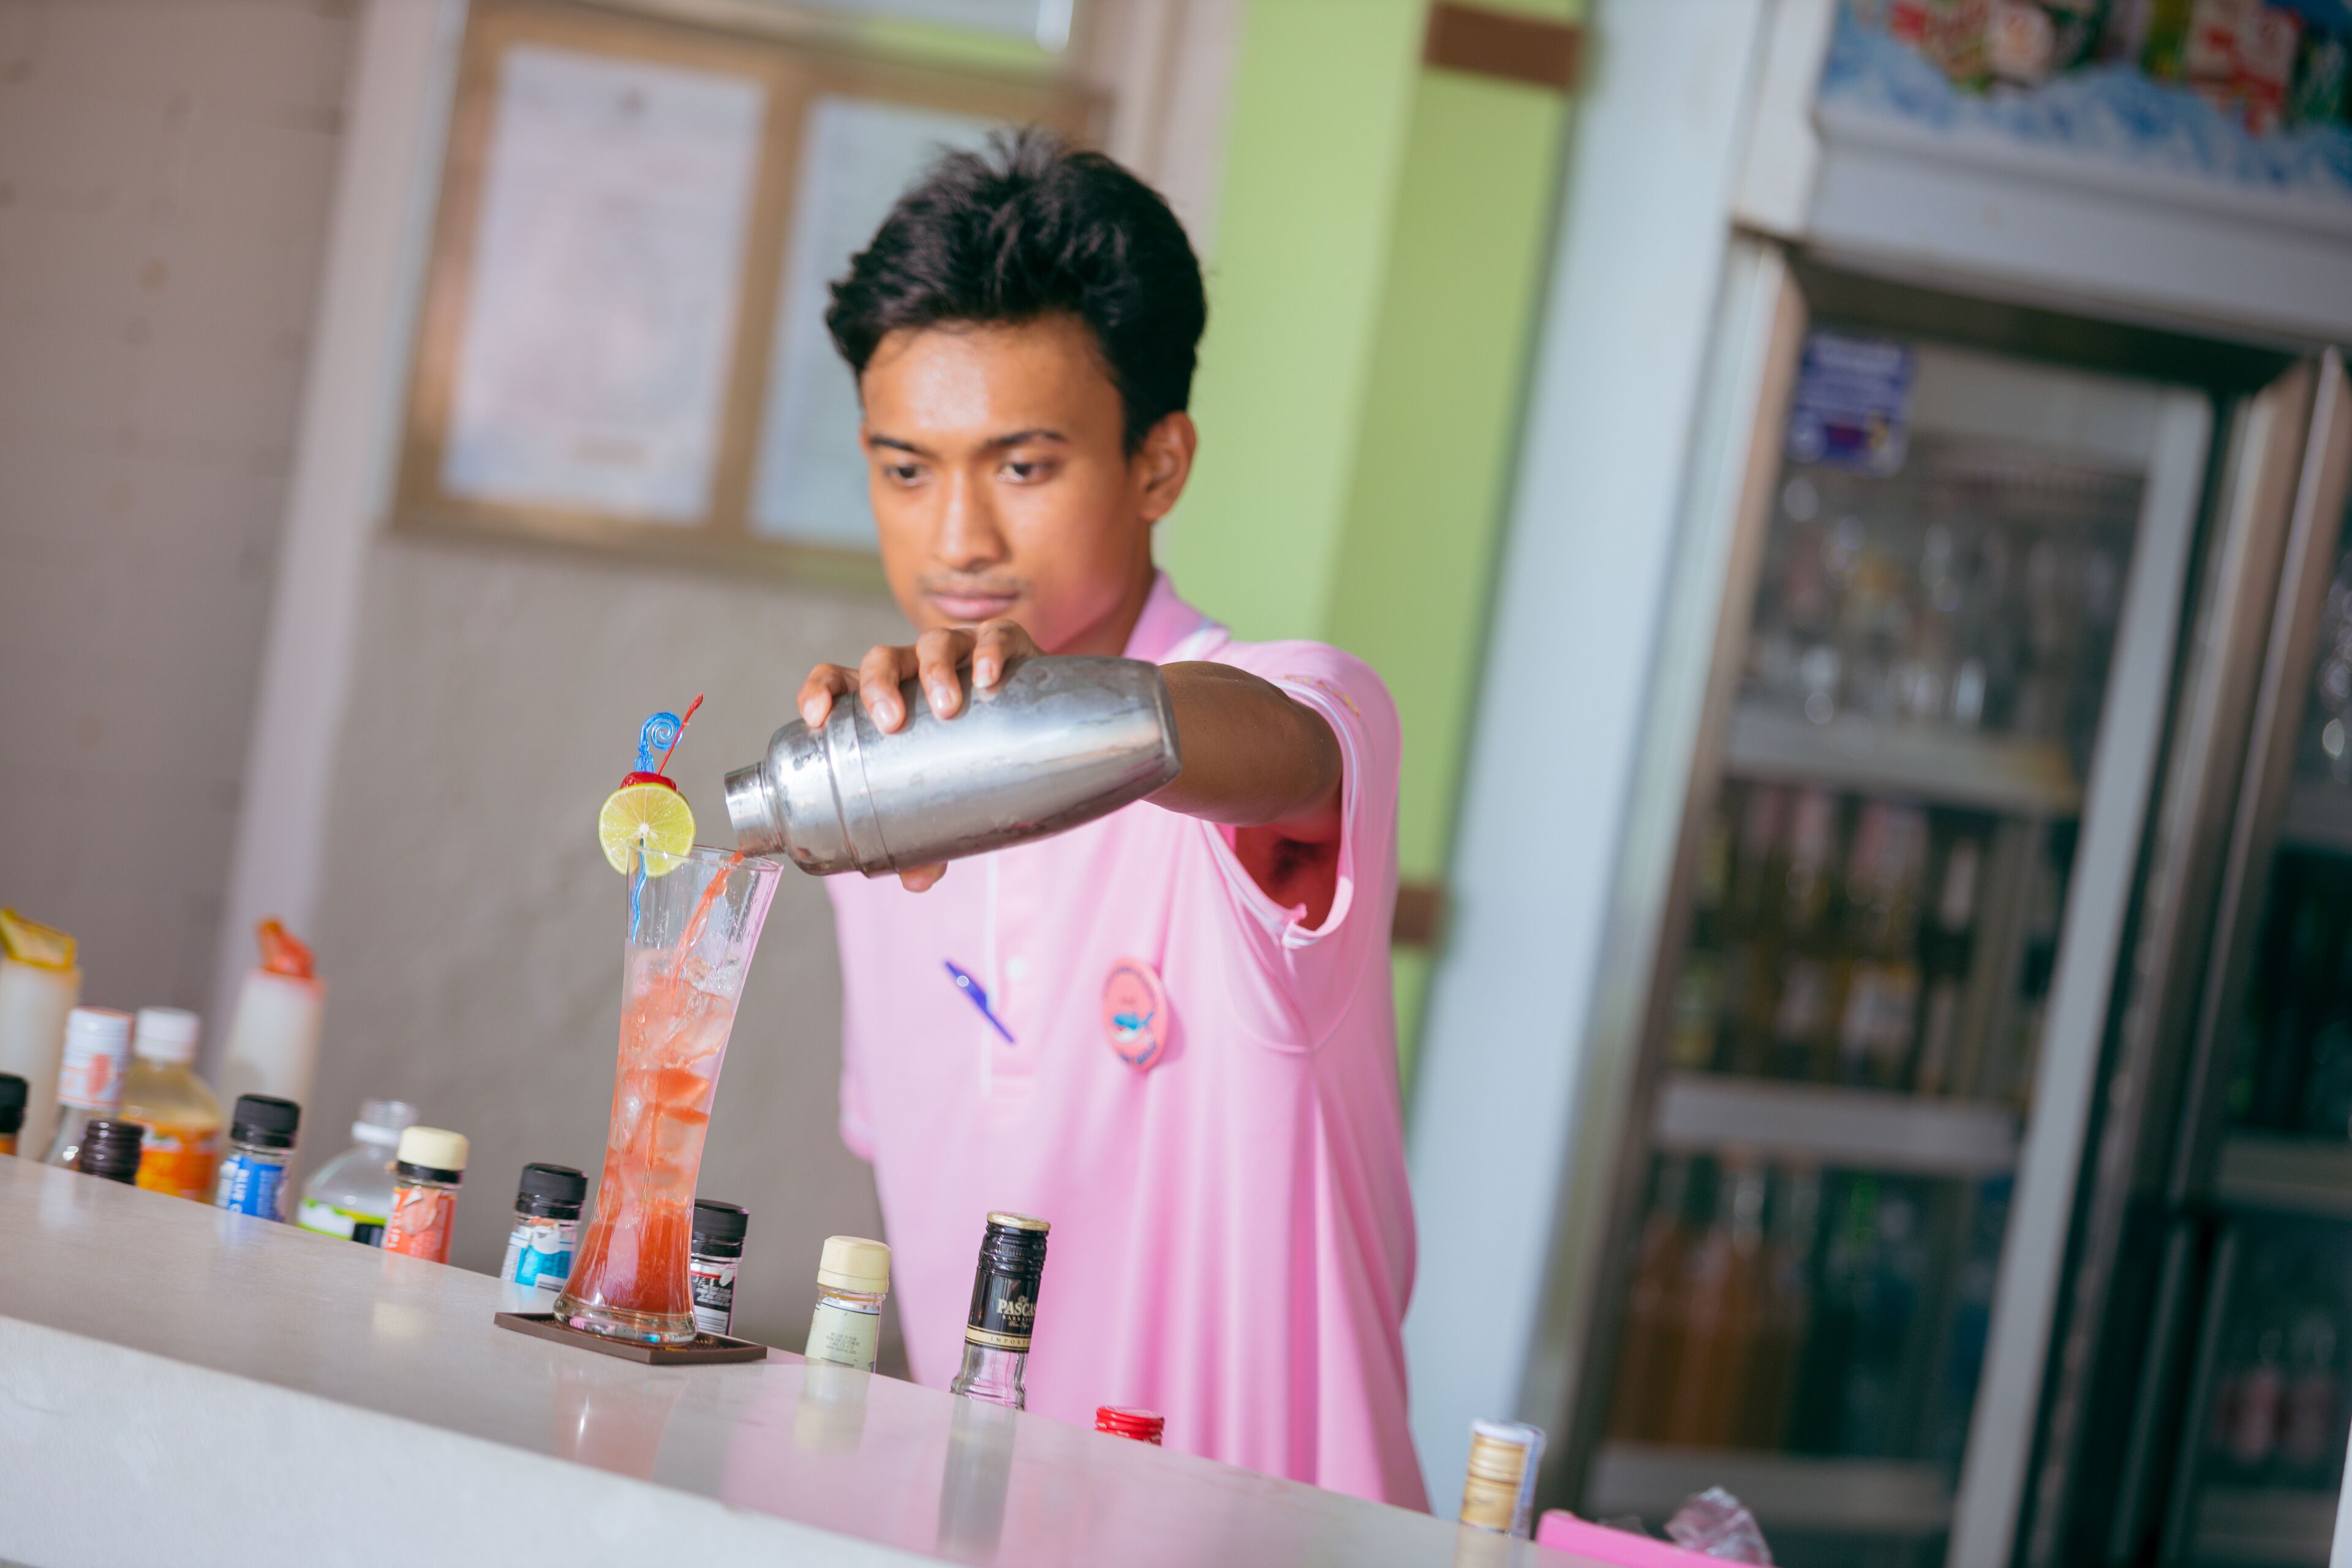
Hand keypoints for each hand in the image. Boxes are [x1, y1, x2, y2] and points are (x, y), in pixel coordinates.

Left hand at [794, 620, 1043, 891]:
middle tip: (893, 721)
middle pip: (881, 659)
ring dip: (933, 669)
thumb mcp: (945, 801)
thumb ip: (925, 840)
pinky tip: (988, 677)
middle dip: (880, 685)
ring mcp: (960, 652)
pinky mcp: (1007, 645)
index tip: (816, 718)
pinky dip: (988, 652)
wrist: (1040, 729)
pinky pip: (995, 637)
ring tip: (947, 705)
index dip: (819, 690)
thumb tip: (917, 882)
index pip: (836, 680)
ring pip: (933, 643)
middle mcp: (915, 669)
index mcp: (884, 698)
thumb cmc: (973, 763)